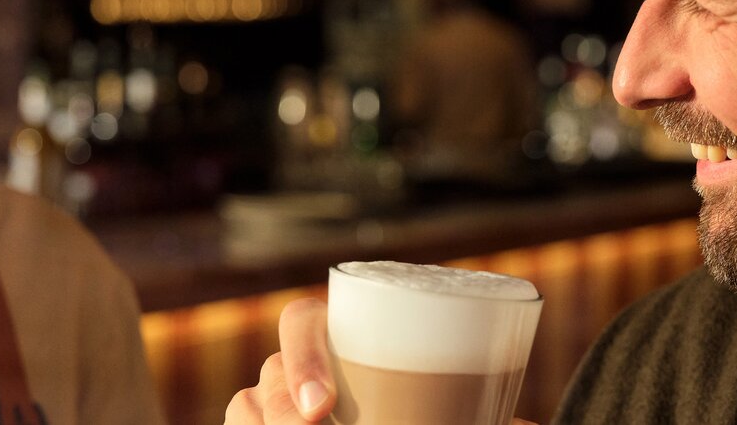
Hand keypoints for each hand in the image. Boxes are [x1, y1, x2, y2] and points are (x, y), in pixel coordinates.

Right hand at [222, 298, 538, 424]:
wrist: (440, 415)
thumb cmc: (456, 413)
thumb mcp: (472, 407)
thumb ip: (495, 412)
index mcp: (350, 333)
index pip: (302, 321)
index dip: (302, 358)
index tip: (326, 409)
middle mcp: (310, 363)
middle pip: (269, 371)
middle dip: (282, 410)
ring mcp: (286, 401)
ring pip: (246, 404)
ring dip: (260, 423)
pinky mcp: (272, 422)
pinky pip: (241, 421)